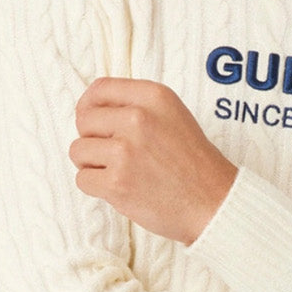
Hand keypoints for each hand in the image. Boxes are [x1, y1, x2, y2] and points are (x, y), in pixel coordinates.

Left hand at [69, 77, 237, 244]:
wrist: (214, 203)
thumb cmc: (194, 163)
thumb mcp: (173, 115)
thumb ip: (137, 105)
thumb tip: (91, 107)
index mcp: (153, 96)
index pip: (99, 89)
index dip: (89, 105)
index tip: (92, 120)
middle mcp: (138, 118)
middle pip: (84, 120)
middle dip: (92, 138)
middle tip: (113, 154)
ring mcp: (125, 151)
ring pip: (78, 150)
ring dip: (92, 164)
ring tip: (118, 171)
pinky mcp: (117, 182)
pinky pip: (82, 179)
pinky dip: (97, 187)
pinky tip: (121, 188)